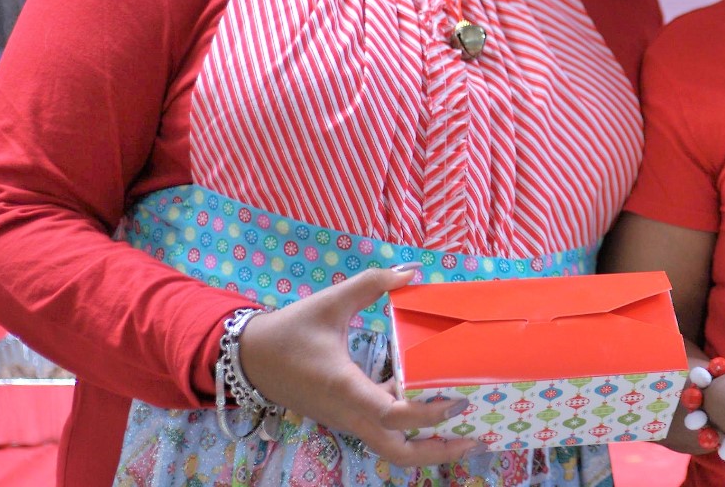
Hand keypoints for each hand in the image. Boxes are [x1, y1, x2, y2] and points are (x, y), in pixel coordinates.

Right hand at [238, 265, 477, 467]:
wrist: (249, 359)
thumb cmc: (289, 331)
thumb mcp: (330, 302)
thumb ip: (371, 283)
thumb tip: (411, 272)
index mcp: (345, 387)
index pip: (391, 415)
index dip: (426, 414)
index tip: (456, 401)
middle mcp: (349, 413)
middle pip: (397, 452)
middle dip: (437, 452)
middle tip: (475, 439)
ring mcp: (347, 420)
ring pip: (390, 448)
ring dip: (426, 444)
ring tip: (464, 431)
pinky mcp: (346, 418)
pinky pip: (381, 432)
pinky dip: (409, 428)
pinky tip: (431, 406)